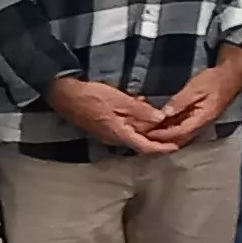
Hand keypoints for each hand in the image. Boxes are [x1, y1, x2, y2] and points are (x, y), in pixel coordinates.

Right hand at [45, 75, 172, 154]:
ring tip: (161, 119)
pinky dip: (134, 120)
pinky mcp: (103, 126)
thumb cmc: (92, 96)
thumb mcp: (120, 101)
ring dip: (146, 127)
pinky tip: (140, 105)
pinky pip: (123, 126)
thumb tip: (161, 118)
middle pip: (140, 141)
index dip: (162, 148)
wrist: (64, 94)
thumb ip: (141, 110)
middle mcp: (114, 139)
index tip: (176, 146)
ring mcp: (107, 133)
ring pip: (132, 133)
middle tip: (173, 131)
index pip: (145, 147)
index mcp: (119, 134)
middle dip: (157, 137)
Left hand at [147, 47, 241, 144]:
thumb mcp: (195, 88)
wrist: (230, 77)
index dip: (163, 135)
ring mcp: (200, 122)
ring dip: (166, 135)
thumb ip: (179, 102)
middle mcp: (201, 125)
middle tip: (144, 136)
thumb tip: (163, 114)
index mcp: (202, 119)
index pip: (179, 132)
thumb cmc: (214, 81)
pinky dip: (171, 128)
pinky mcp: (198, 118)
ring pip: (180, 134)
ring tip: (148, 132)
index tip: (147, 134)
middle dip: (162, 139)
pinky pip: (182, 127)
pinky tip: (160, 125)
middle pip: (179, 138)